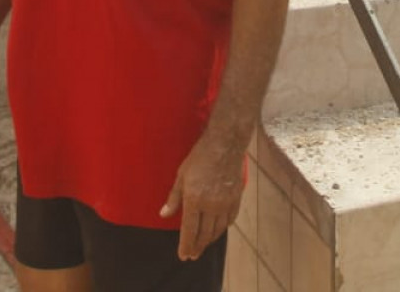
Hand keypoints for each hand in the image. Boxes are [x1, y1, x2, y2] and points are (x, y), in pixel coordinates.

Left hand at [159, 133, 244, 259]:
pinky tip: (218, 230)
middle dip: (197, 247)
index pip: (189, 230)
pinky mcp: (236, 198)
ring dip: (209, 240)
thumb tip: (164, 215)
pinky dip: (223, 228)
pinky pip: (229, 220)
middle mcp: (211, 206)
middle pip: (204, 234)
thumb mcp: (181, 175)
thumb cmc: (200, 157)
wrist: (225, 144)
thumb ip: (173, 198)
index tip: (183, 256)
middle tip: (192, 255)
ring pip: (218, 229)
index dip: (185, 245)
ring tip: (203, 246)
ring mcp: (225, 203)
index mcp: (194, 200)